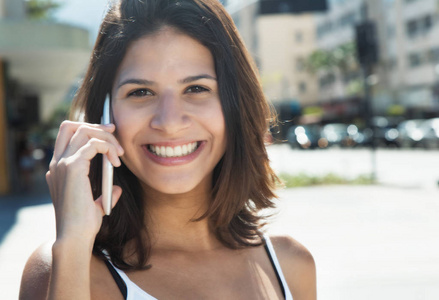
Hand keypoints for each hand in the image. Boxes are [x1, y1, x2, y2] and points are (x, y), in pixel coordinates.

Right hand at [46, 121, 123, 245]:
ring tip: (119, 153)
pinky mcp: (72, 167)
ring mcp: (63, 163)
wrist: (75, 235)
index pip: (67, 135)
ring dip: (106, 137)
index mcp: (59, 169)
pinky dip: (107, 147)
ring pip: (83, 131)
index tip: (109, 132)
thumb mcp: (95, 204)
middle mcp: (57, 163)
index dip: (88, 128)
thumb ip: (103, 193)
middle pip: (70, 126)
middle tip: (114, 132)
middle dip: (94, 125)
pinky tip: (116, 162)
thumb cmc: (84, 223)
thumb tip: (116, 188)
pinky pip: (92, 144)